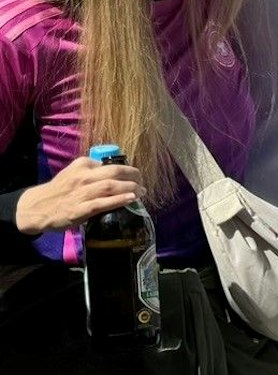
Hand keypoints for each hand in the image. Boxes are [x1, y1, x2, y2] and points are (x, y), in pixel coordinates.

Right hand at [15, 156, 143, 234]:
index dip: (127, 169)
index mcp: (82, 165)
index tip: (136, 174)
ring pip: (110, 186)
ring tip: (142, 191)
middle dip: (133, 175)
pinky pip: (102, 203)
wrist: (37, 207)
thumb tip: (114, 170)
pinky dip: (118, 200)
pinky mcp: (80, 210)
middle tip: (142, 181)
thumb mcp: (74, 172)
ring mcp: (81, 194)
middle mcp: (83, 177)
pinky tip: (131, 199)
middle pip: (114, 172)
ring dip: (130, 188)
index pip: (110, 164)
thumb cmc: (60, 190)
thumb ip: (92, 169)